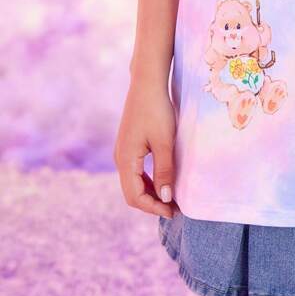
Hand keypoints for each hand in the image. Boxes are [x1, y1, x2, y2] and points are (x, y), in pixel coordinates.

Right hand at [113, 77, 177, 218]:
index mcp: (125, 160)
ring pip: (132, 182)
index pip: (134, 196)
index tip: (173, 211)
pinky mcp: (128, 145)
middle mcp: (120, 158)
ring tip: (170, 197)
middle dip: (151, 203)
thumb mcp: (165, 142)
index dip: (153, 208)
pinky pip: (134, 171)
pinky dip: (147, 181)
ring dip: (149, 193)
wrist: (147, 83)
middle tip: (174, 208)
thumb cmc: (157, 110)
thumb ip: (164, 170)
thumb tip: (166, 198)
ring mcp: (122, 151)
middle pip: (131, 192)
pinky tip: (162, 180)